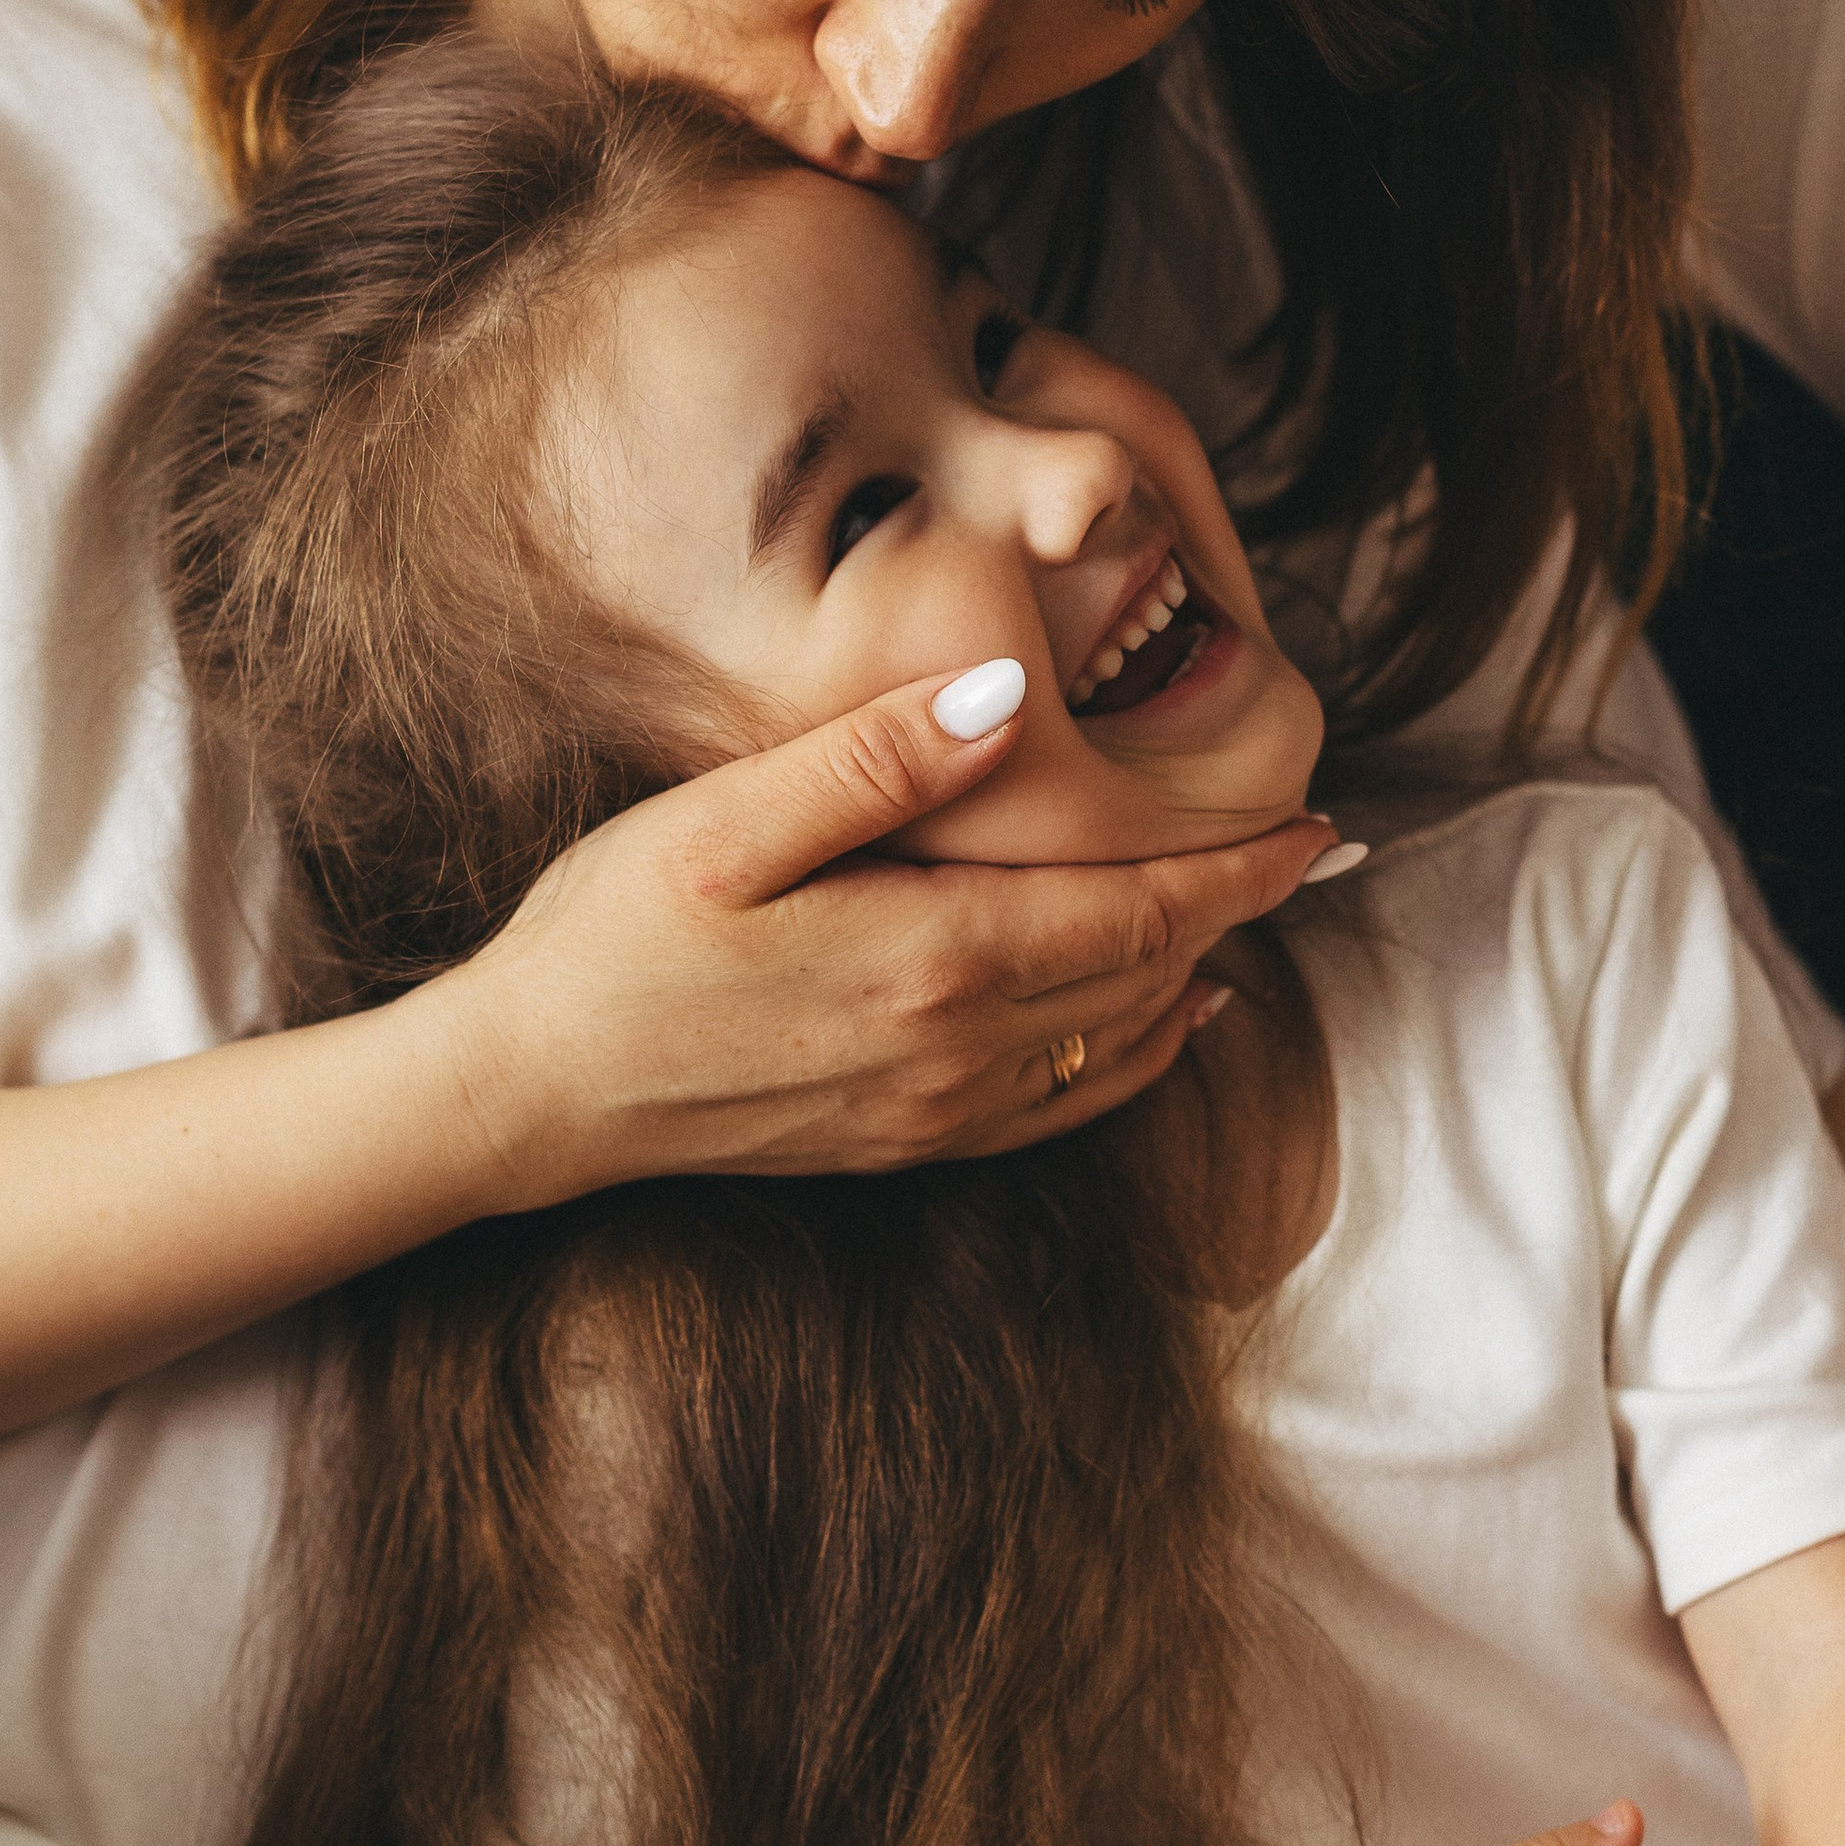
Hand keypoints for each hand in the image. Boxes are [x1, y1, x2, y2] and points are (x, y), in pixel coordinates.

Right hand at [430, 663, 1339, 1197]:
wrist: (531, 1092)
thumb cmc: (612, 936)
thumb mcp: (727, 822)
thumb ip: (876, 763)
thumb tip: (1006, 701)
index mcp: (930, 955)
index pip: (1134, 910)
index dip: (1234, 868)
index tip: (1313, 825)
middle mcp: (956, 1049)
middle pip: (1142, 976)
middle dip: (1233, 910)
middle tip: (1307, 848)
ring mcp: (933, 1111)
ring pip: (1115, 1046)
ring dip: (1191, 979)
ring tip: (1246, 916)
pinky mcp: (902, 1144)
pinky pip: (1060, 1107)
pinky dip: (1132, 1058)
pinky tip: (1157, 1025)